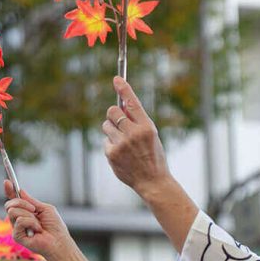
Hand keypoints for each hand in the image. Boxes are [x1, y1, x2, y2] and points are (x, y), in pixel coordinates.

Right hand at [3, 181, 73, 258]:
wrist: (59, 241)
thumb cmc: (55, 227)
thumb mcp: (44, 209)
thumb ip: (31, 201)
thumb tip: (20, 191)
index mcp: (25, 213)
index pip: (14, 200)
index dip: (9, 191)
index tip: (7, 182)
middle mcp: (18, 220)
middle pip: (10, 204)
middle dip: (22, 203)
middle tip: (34, 209)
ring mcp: (17, 228)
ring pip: (13, 211)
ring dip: (29, 215)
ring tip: (38, 224)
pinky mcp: (17, 236)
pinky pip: (20, 221)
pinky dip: (31, 223)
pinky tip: (37, 230)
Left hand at [102, 77, 171, 197]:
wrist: (152, 181)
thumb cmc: (153, 156)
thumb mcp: (152, 136)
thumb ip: (138, 121)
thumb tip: (123, 105)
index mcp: (147, 127)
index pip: (133, 103)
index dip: (124, 89)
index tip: (117, 79)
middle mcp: (134, 133)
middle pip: (113, 111)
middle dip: (114, 114)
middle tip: (119, 121)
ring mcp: (122, 144)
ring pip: (106, 125)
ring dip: (112, 130)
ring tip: (123, 143)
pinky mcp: (112, 154)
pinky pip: (106, 141)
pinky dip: (111, 145)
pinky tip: (122, 155)